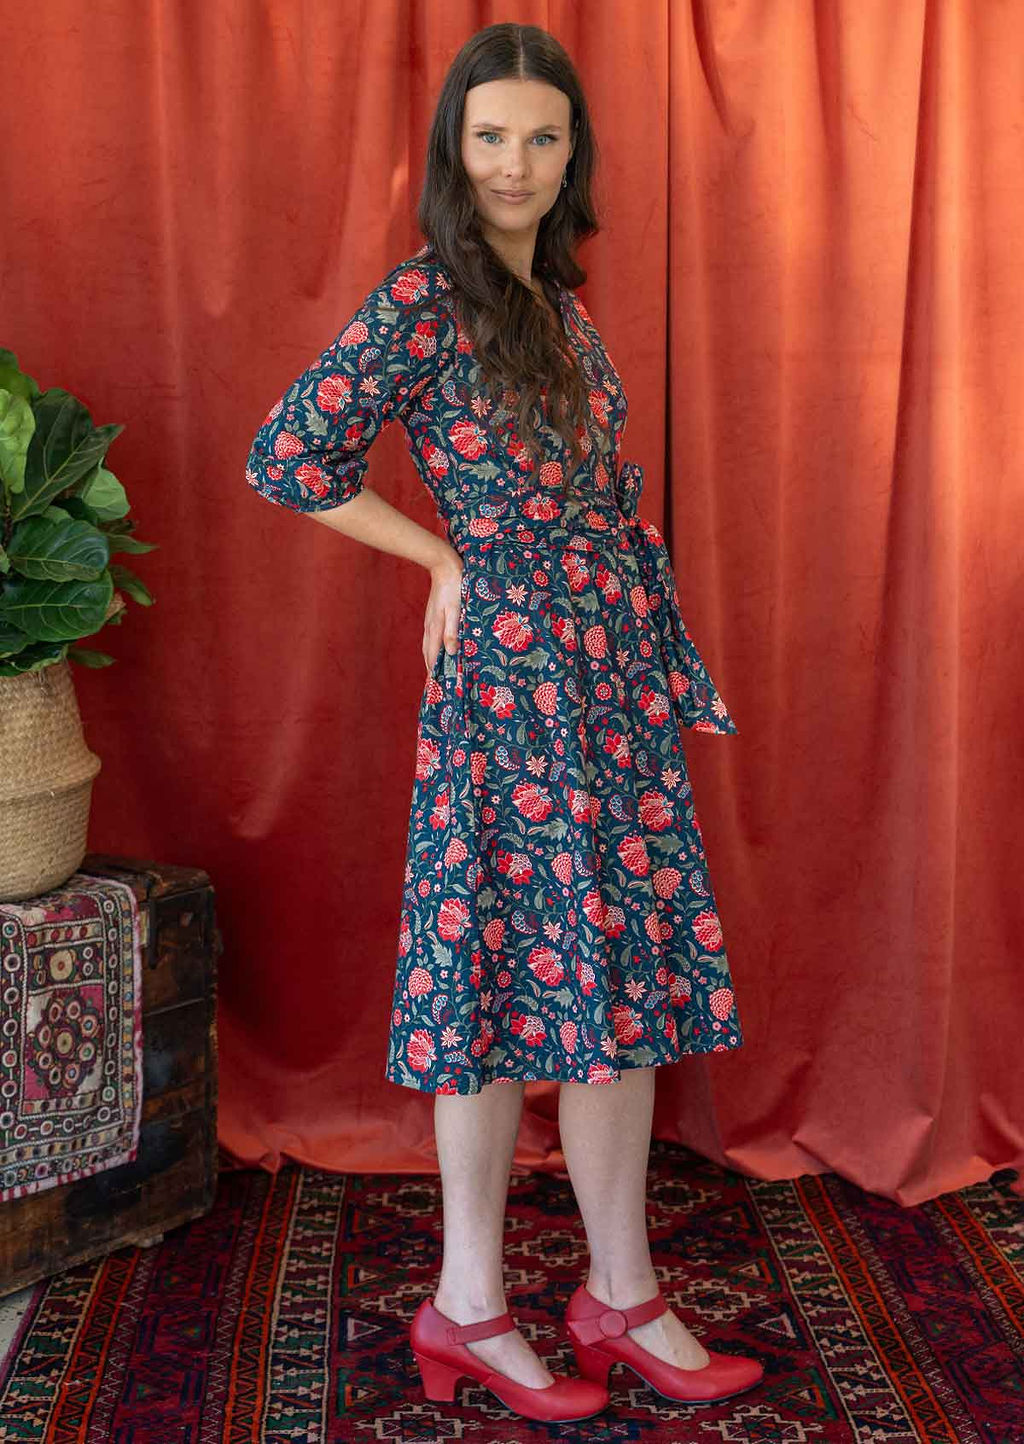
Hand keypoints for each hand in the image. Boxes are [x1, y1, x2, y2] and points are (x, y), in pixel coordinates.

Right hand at [423, 556, 463, 672]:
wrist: (444, 565)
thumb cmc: (454, 587)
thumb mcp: (456, 609)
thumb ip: (452, 631)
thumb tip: (450, 652)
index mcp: (435, 627)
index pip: (433, 655)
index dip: (434, 670)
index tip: (436, 685)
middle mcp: (430, 626)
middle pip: (428, 652)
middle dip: (430, 667)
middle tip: (434, 683)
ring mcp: (430, 620)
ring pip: (428, 644)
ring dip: (430, 658)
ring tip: (433, 669)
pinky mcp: (433, 614)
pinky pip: (430, 636)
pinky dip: (432, 646)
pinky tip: (436, 646)